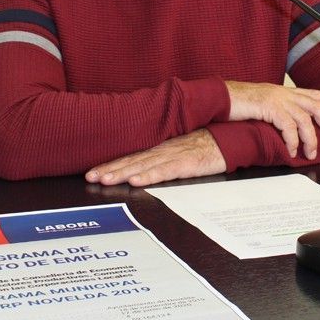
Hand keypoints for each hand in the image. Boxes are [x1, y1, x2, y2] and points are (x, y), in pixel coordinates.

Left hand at [85, 129, 225, 186]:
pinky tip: (136, 181)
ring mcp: (174, 156)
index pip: (130, 156)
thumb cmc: (206, 145)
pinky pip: (165, 171)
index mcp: (159, 147)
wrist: (229, 138)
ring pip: (143, 165)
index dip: (111, 164)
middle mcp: (162, 149)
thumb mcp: (180, 150)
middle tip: (90, 176)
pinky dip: (149, 176)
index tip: (93, 171)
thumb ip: (162, 158)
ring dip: (122, 173)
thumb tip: (142, 168)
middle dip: (109, 169)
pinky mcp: (187, 164)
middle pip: (131, 160)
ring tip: (105, 179)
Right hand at [225, 81, 319, 159]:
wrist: (222, 97)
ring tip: (310, 153)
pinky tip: (292, 151)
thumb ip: (278, 110)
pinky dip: (293, 141)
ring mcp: (278, 99)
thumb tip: (288, 125)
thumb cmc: (240, 102)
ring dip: (311, 139)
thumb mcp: (264, 103)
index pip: (315, 93)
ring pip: (305, 119)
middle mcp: (285, 93)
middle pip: (316, 106)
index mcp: (285, 92)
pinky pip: (288, 127)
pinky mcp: (270, 107)